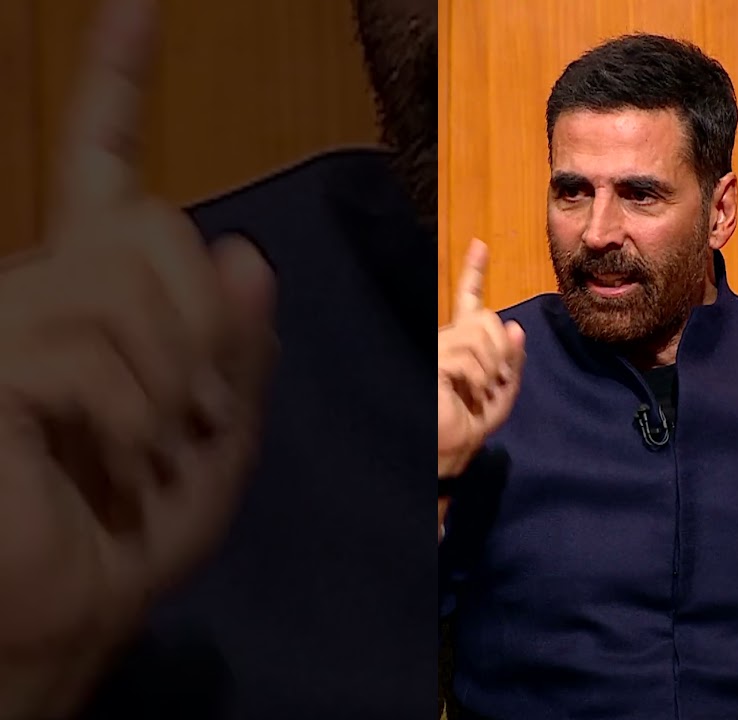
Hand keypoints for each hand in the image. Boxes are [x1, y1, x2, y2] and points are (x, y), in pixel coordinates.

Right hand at [0, 0, 276, 715]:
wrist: (52, 629)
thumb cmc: (121, 546)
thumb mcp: (212, 445)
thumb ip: (234, 352)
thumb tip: (238, 252)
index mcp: (86, 300)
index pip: (102, 171)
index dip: (116, 83)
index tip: (138, 4)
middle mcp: (27, 288)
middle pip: (153, 220)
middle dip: (208, 323)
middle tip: (191, 413)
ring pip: (130, 268)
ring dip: (181, 370)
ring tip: (152, 441)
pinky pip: (94, 332)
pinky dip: (139, 404)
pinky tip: (116, 452)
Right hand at [437, 239, 525, 479]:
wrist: (445, 455)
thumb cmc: (466, 432)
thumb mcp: (499, 397)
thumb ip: (511, 364)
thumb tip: (515, 329)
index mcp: (462, 346)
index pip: (469, 303)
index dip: (474, 273)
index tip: (481, 247)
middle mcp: (445, 342)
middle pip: (486, 317)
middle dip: (502, 349)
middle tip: (495, 379)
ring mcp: (436, 349)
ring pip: (481, 332)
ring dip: (492, 367)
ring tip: (480, 391)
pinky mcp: (432, 361)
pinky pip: (469, 355)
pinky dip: (480, 378)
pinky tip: (469, 395)